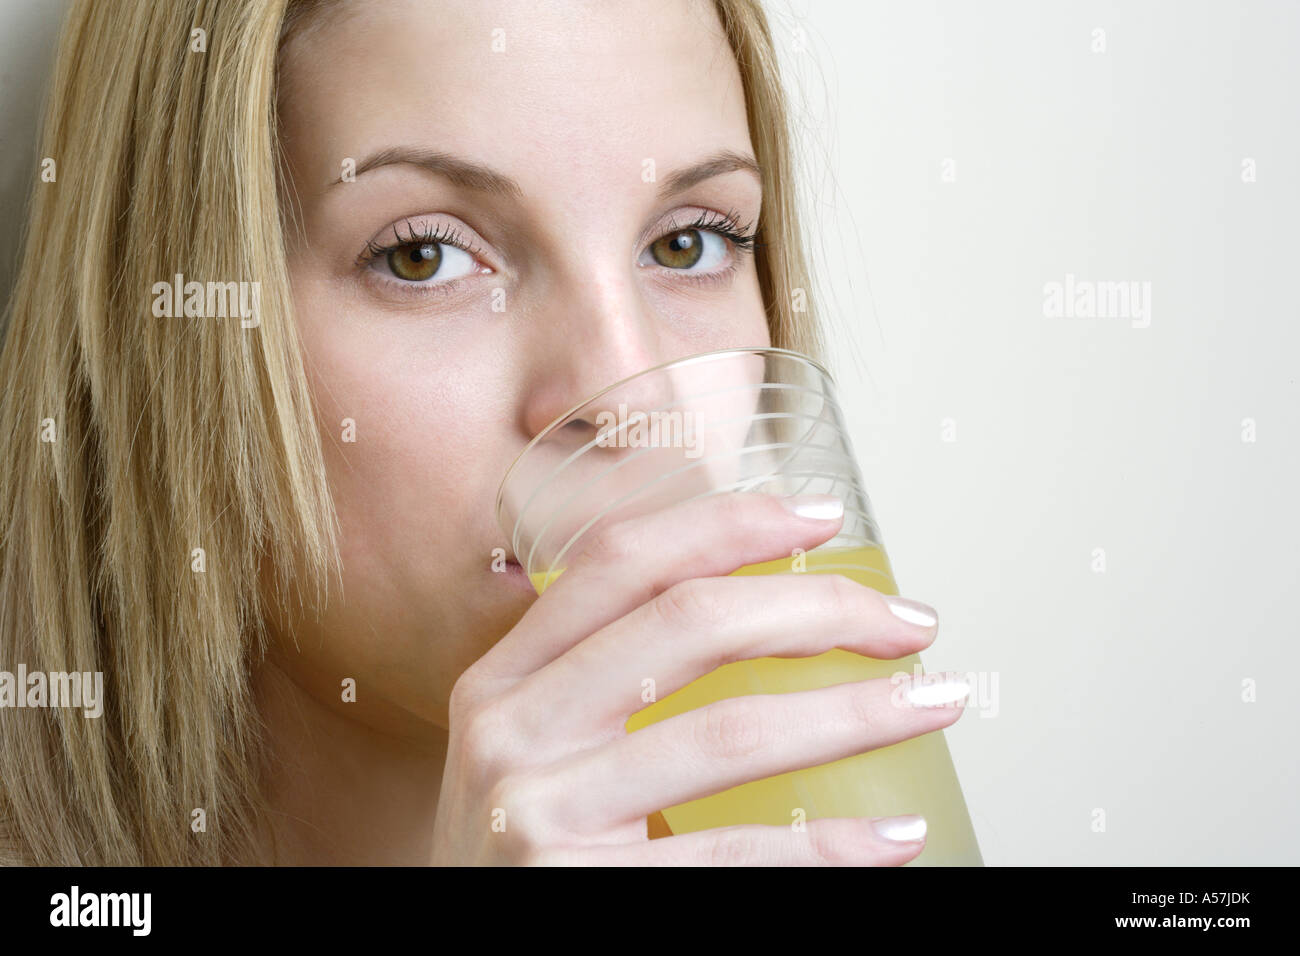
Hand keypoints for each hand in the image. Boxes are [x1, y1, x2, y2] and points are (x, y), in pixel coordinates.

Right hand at [430, 492, 964, 864]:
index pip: (622, 561)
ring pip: (729, 731)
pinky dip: (830, 845)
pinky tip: (893, 834)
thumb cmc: (528, 848)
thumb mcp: (537, 745)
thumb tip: (766, 611)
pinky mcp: (579, 891)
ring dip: (855, 713)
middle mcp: (511, 731)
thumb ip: (607, 676)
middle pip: (690, 624)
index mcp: (504, 676)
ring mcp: (538, 814)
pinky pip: (732, 855)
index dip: (729, 523)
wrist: (454, 952)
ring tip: (931, 702)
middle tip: (907, 624)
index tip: (823, 516)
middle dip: (821, 609)